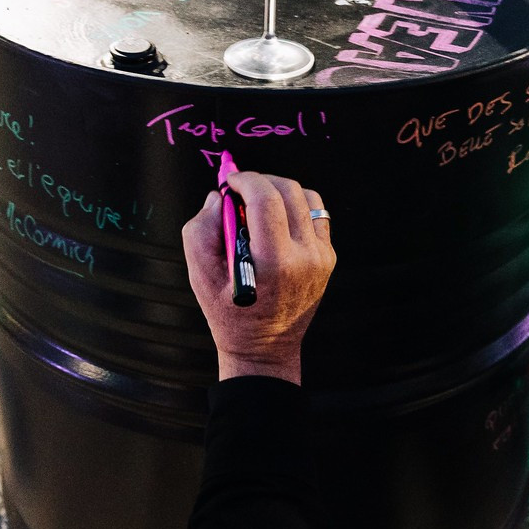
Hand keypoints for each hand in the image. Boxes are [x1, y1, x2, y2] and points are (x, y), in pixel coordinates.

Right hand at [182, 171, 334, 384]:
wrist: (265, 348)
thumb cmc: (229, 314)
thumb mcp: (200, 275)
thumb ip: (201, 229)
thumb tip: (218, 197)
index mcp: (274, 262)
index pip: (266, 199)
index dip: (244, 180)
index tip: (229, 182)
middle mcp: (305, 257)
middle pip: (288, 191)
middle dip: (259, 181)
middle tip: (238, 191)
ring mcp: (322, 257)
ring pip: (306, 196)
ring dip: (279, 191)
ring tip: (257, 204)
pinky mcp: (328, 257)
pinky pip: (316, 213)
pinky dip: (295, 207)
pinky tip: (276, 219)